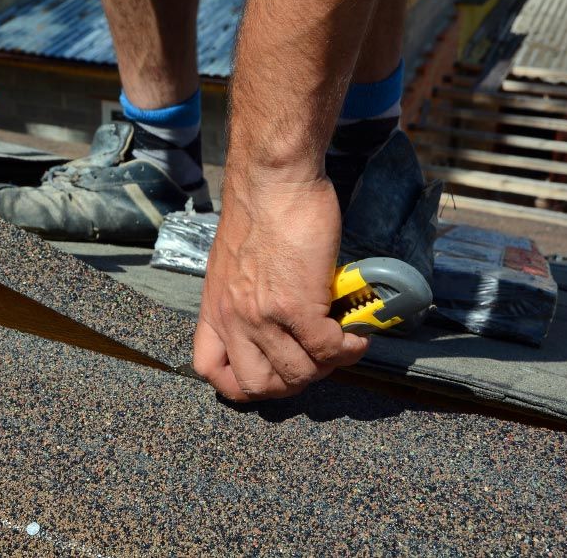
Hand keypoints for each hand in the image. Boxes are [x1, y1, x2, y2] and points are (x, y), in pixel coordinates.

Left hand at [192, 176, 369, 400]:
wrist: (272, 180)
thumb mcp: (234, 265)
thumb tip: (272, 321)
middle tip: (315, 360)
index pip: (210, 370)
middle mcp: (233, 319)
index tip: (269, 374)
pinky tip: (356, 335)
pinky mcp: (295, 306)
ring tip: (341, 344)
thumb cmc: (260, 213)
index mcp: (215, 309)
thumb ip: (243, 298)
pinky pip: (327, 350)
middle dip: (292, 383)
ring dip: (327, 366)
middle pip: (258, 386)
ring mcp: (262, 317)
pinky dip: (348, 349)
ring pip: (298, 373)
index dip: (239, 385)